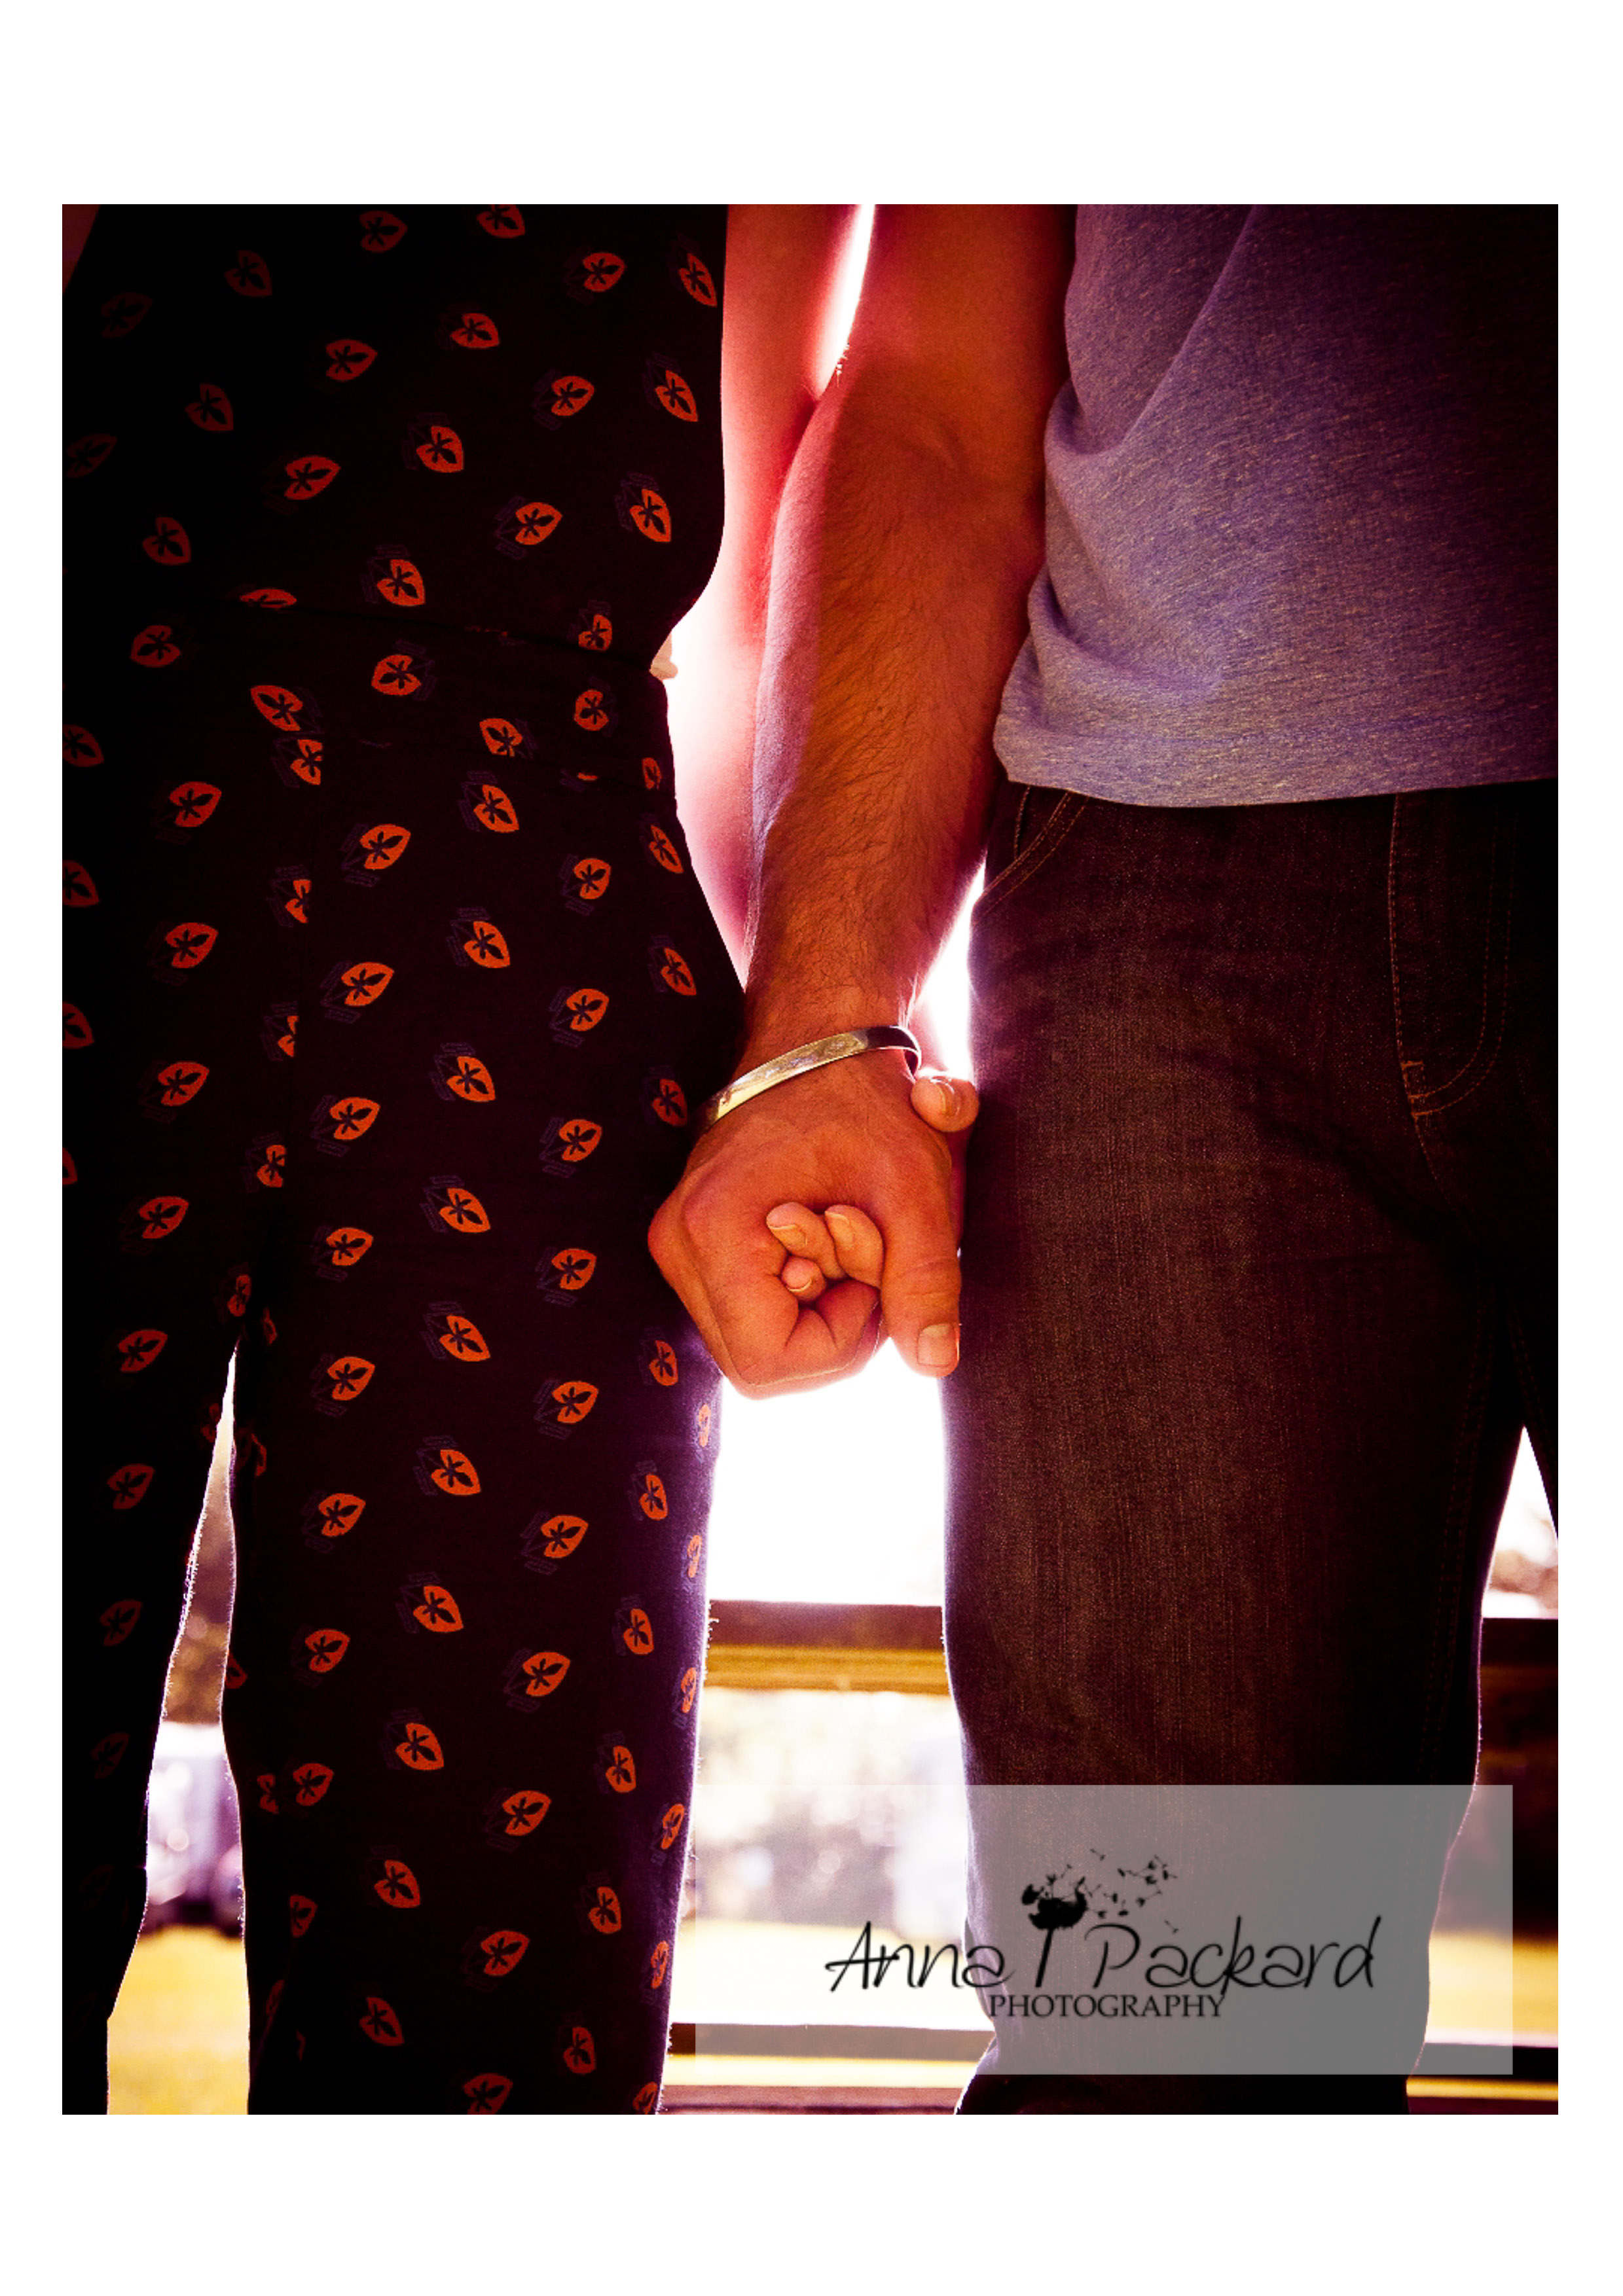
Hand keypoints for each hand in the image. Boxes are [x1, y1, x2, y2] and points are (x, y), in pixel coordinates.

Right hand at [648, 1053, 977, 1394]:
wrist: (818, 1041)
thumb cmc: (866, 1104)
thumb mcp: (913, 1189)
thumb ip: (926, 1281)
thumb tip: (933, 1362)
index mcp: (715, 1234)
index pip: (771, 1364)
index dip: (840, 1341)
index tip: (873, 1275)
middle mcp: (677, 1246)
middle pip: (759, 1364)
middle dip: (830, 1331)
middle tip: (865, 1257)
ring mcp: (678, 1246)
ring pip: (753, 1343)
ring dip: (816, 1313)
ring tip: (844, 1238)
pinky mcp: (693, 1243)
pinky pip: (748, 1312)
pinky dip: (798, 1295)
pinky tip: (822, 1240)